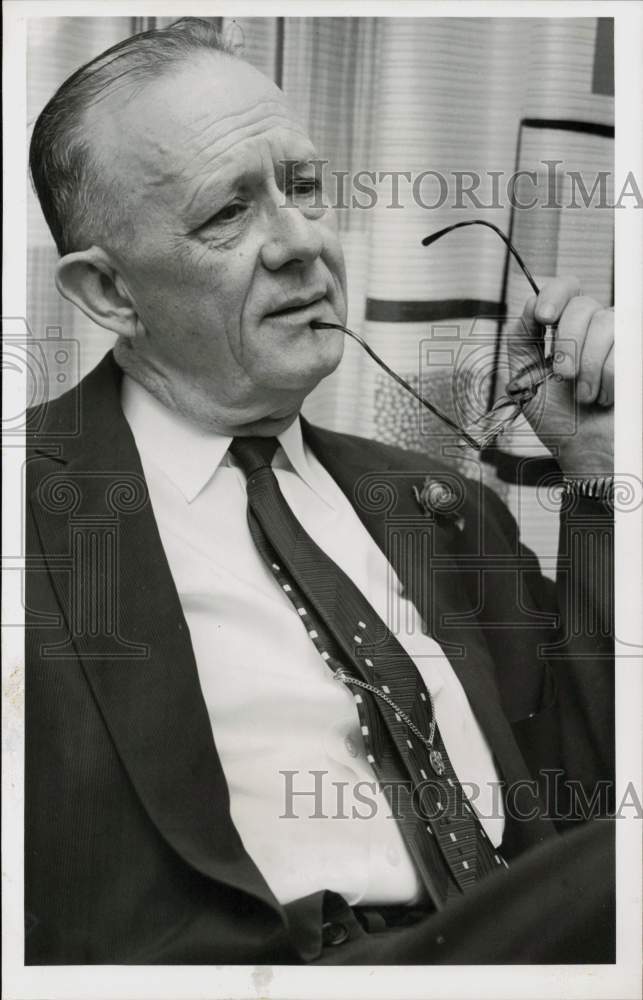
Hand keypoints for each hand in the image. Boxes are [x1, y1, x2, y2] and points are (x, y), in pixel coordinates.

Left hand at [507, 277, 612, 476]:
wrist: (586, 452)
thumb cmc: (560, 422)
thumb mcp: (526, 379)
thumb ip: (522, 341)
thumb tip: (528, 303)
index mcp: (569, 329)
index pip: (566, 289)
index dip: (554, 293)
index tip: (542, 317)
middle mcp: (597, 329)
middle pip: (584, 304)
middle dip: (568, 341)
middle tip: (563, 376)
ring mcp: (623, 342)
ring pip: (607, 323)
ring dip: (588, 366)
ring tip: (585, 394)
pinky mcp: (636, 359)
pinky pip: (625, 350)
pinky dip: (609, 379)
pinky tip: (607, 397)